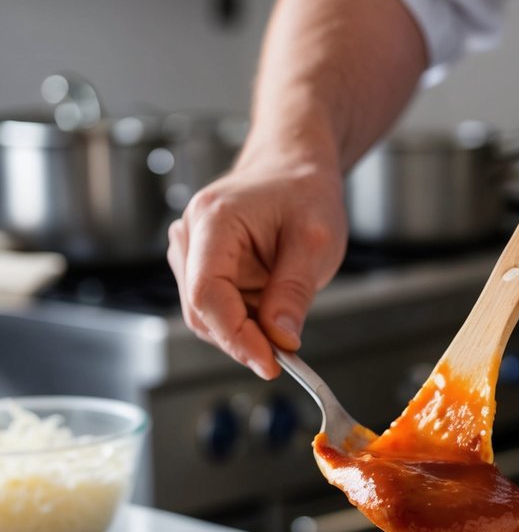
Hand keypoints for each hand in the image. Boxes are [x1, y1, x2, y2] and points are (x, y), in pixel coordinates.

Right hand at [167, 150, 346, 378]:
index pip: (208, 295)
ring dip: (245, 329)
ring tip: (282, 307)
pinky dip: (243, 320)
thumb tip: (280, 340)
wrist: (293, 167)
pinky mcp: (197, 266)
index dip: (237, 338)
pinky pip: (215, 310)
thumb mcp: (316, 241)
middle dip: (244, 339)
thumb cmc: (303, 191)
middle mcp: (189, 236)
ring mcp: (188, 252)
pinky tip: (268, 304)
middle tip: (287, 350)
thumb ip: (294, 292)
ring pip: (207, 317)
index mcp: (213, 220)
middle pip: (202, 312)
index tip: (270, 364)